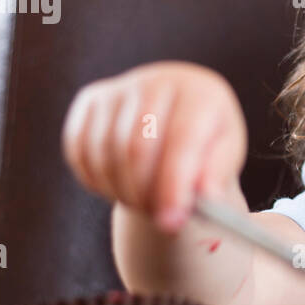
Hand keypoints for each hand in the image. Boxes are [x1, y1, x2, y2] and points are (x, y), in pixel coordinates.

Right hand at [61, 61, 246, 233]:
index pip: (182, 138)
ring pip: (104, 154)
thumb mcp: (224, 155)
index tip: (171, 223)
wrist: (175, 114)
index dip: (174, 185)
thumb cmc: (206, 139)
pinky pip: (80, 152)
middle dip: (144, 195)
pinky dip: (97, 182)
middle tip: (158, 221)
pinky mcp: (89, 102)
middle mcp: (155, 81)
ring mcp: (117, 89)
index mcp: (199, 91)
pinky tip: (121, 187)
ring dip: (121, 192)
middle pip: (136, 148)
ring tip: (145, 204)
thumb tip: (205, 197)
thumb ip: (216, 175)